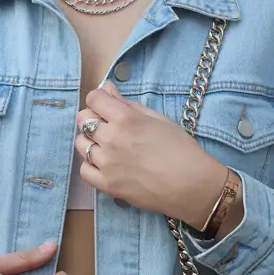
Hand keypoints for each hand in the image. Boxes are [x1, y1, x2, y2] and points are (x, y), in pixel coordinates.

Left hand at [74, 82, 231, 227]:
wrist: (192, 185)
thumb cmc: (181, 149)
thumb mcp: (158, 119)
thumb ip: (128, 103)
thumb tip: (107, 88)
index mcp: (126, 119)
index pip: (94, 99)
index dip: (99, 99)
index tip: (106, 105)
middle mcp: (112, 139)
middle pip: (83, 120)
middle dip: (93, 117)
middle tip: (108, 124)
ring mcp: (107, 164)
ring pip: (81, 144)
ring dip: (91, 140)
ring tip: (107, 145)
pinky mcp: (108, 185)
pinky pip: (84, 170)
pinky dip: (90, 165)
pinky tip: (104, 163)